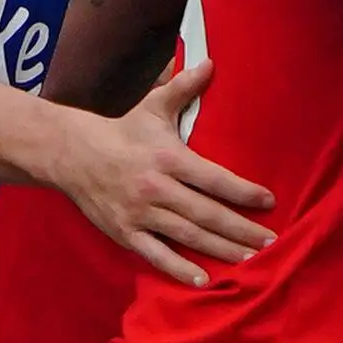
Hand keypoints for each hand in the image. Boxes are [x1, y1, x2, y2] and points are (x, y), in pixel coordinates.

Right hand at [54, 61, 273, 282]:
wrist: (72, 154)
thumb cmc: (121, 131)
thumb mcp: (153, 107)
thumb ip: (183, 88)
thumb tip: (209, 62)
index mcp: (168, 158)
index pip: (215, 178)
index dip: (244, 192)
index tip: (269, 201)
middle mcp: (157, 188)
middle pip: (207, 213)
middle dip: (241, 229)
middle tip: (270, 242)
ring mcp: (140, 213)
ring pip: (187, 236)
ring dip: (221, 250)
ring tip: (249, 261)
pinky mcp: (125, 232)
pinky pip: (156, 255)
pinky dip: (179, 269)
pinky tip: (204, 280)